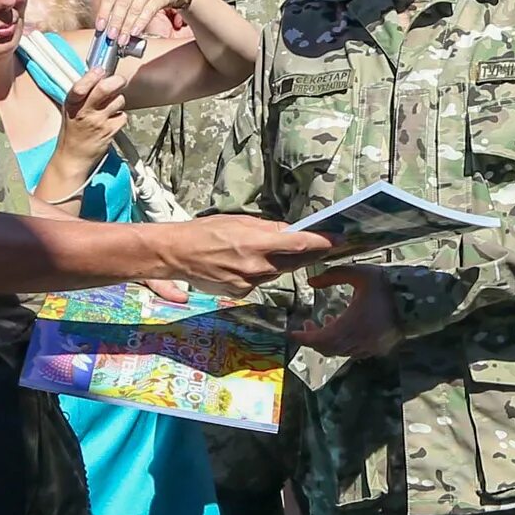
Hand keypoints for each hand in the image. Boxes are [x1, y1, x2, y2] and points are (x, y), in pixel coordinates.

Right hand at [53, 67, 128, 166]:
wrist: (72, 158)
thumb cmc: (72, 133)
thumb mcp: (70, 110)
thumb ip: (83, 95)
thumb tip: (100, 77)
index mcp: (72, 104)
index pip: (80, 86)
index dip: (93, 75)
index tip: (100, 70)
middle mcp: (84, 112)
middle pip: (104, 89)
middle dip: (116, 81)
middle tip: (119, 81)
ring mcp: (98, 122)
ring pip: (118, 100)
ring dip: (118, 100)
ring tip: (111, 107)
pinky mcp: (110, 132)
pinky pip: (123, 116)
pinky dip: (120, 116)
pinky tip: (112, 121)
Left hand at [88, 0, 194, 49]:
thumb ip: (117, 5)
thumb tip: (106, 26)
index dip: (103, 12)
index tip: (100, 26)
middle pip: (122, 3)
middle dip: (116, 22)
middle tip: (111, 36)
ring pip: (135, 8)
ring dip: (127, 26)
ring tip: (123, 38)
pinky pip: (149, 10)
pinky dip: (141, 22)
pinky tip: (135, 31)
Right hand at [146, 214, 334, 296]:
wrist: (176, 254)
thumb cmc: (205, 231)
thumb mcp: (238, 221)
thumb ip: (267, 228)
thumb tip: (289, 231)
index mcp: (257, 243)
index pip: (299, 245)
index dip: (321, 243)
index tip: (338, 239)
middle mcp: (256, 266)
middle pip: (293, 262)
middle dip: (309, 254)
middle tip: (324, 246)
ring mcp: (248, 283)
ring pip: (276, 273)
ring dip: (282, 263)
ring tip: (278, 251)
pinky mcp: (240, 293)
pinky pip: (259, 282)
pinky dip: (259, 273)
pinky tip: (246, 263)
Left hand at [293, 267, 397, 358]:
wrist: (417, 299)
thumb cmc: (386, 285)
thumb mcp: (358, 273)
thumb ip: (332, 276)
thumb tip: (310, 282)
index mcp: (349, 326)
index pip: (318, 339)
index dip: (303, 338)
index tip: (292, 333)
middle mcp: (357, 341)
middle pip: (327, 349)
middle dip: (314, 339)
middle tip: (307, 324)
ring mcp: (369, 347)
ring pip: (341, 351)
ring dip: (329, 341)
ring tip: (327, 321)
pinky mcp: (378, 348)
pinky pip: (355, 351)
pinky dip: (344, 343)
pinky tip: (345, 328)